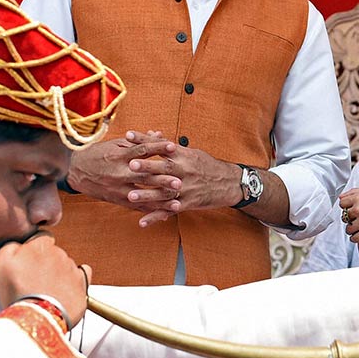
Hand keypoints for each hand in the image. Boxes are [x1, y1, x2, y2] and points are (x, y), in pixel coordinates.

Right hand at [0, 232, 90, 325]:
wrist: (38, 316)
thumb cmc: (17, 291)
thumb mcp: (1, 263)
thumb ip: (10, 247)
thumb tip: (19, 244)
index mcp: (41, 245)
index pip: (41, 238)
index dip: (34, 250)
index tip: (28, 262)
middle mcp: (60, 253)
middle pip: (53, 254)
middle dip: (44, 264)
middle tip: (33, 282)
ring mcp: (72, 268)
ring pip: (65, 266)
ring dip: (57, 275)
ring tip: (44, 292)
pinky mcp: (83, 283)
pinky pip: (82, 275)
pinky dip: (74, 281)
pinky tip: (64, 289)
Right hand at [66, 132, 179, 210]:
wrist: (75, 170)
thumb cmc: (98, 154)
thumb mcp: (116, 144)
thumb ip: (139, 141)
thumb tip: (159, 134)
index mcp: (119, 156)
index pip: (141, 151)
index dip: (157, 148)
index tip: (173, 146)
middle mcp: (119, 173)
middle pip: (144, 177)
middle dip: (163, 180)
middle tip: (179, 182)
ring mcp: (118, 189)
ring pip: (143, 196)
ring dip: (161, 200)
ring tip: (177, 201)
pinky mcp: (117, 200)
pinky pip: (136, 207)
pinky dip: (151, 211)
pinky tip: (165, 214)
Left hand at [125, 131, 240, 226]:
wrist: (230, 183)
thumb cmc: (208, 166)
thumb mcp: (192, 153)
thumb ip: (171, 147)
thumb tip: (153, 135)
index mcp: (184, 155)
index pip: (162, 145)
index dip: (146, 140)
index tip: (129, 135)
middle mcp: (185, 171)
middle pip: (164, 168)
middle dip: (147, 166)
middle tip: (130, 165)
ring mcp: (186, 188)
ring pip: (165, 191)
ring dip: (147, 194)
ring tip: (131, 195)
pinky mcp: (188, 203)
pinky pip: (170, 211)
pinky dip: (156, 216)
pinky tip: (142, 222)